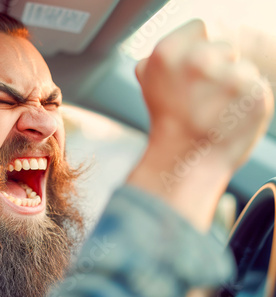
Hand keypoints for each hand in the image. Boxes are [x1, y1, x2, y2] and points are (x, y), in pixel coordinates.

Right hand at [127, 20, 273, 231]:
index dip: (198, 48)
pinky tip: (229, 117)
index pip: (200, 27)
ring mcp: (230, 77)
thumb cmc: (168, 122)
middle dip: (218, 67)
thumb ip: (159, 56)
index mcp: (168, 52)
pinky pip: (257, 87)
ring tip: (216, 109)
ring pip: (242, 66)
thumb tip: (176, 43)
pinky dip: (247, 102)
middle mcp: (199, 60)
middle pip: (224, 45)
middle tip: (203, 96)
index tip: (195, 72)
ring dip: (234, 85)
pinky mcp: (255, 94)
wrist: (185, 161)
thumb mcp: (148, 83)